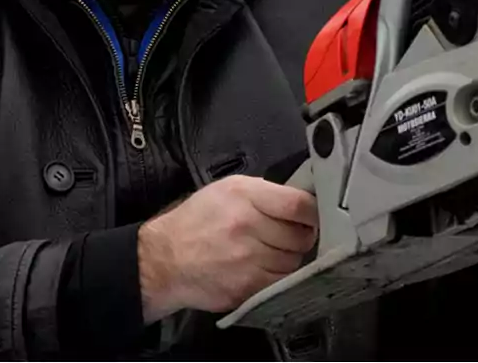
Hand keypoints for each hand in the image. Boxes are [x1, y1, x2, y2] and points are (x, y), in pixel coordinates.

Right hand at [136, 175, 316, 321]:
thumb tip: (300, 201)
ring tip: (273, 251)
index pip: (298, 204)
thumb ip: (264, 193)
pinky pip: (280, 282)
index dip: (313, 212)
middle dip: (301, 236)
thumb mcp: (227, 190)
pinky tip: (265, 268)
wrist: (164, 260)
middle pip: (300, 235)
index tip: (313, 216)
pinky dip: (278, 276)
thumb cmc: (196, 220)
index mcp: (245, 196)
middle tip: (292, 235)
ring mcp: (247, 260)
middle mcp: (247, 226)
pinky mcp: (246, 287)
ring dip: (289, 257)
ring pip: (293, 261)